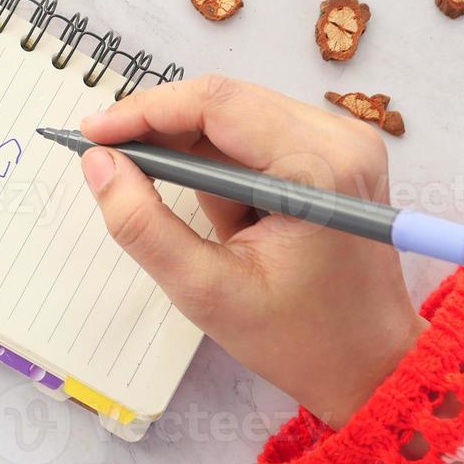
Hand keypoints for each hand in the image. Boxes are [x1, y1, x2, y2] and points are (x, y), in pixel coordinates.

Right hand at [79, 74, 426, 425]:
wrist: (371, 363)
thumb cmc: (300, 339)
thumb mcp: (205, 291)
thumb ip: (142, 224)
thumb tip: (98, 162)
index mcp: (320, 168)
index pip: (217, 104)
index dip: (145, 111)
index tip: (91, 132)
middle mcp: (340, 138)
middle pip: (224, 100)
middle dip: (161, 129)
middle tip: (109, 161)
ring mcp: (342, 139)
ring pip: (234, 114)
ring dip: (196, 153)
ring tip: (206, 223)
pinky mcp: (334, 150)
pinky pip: (254, 131)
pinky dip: (220, 161)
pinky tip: (226, 215)